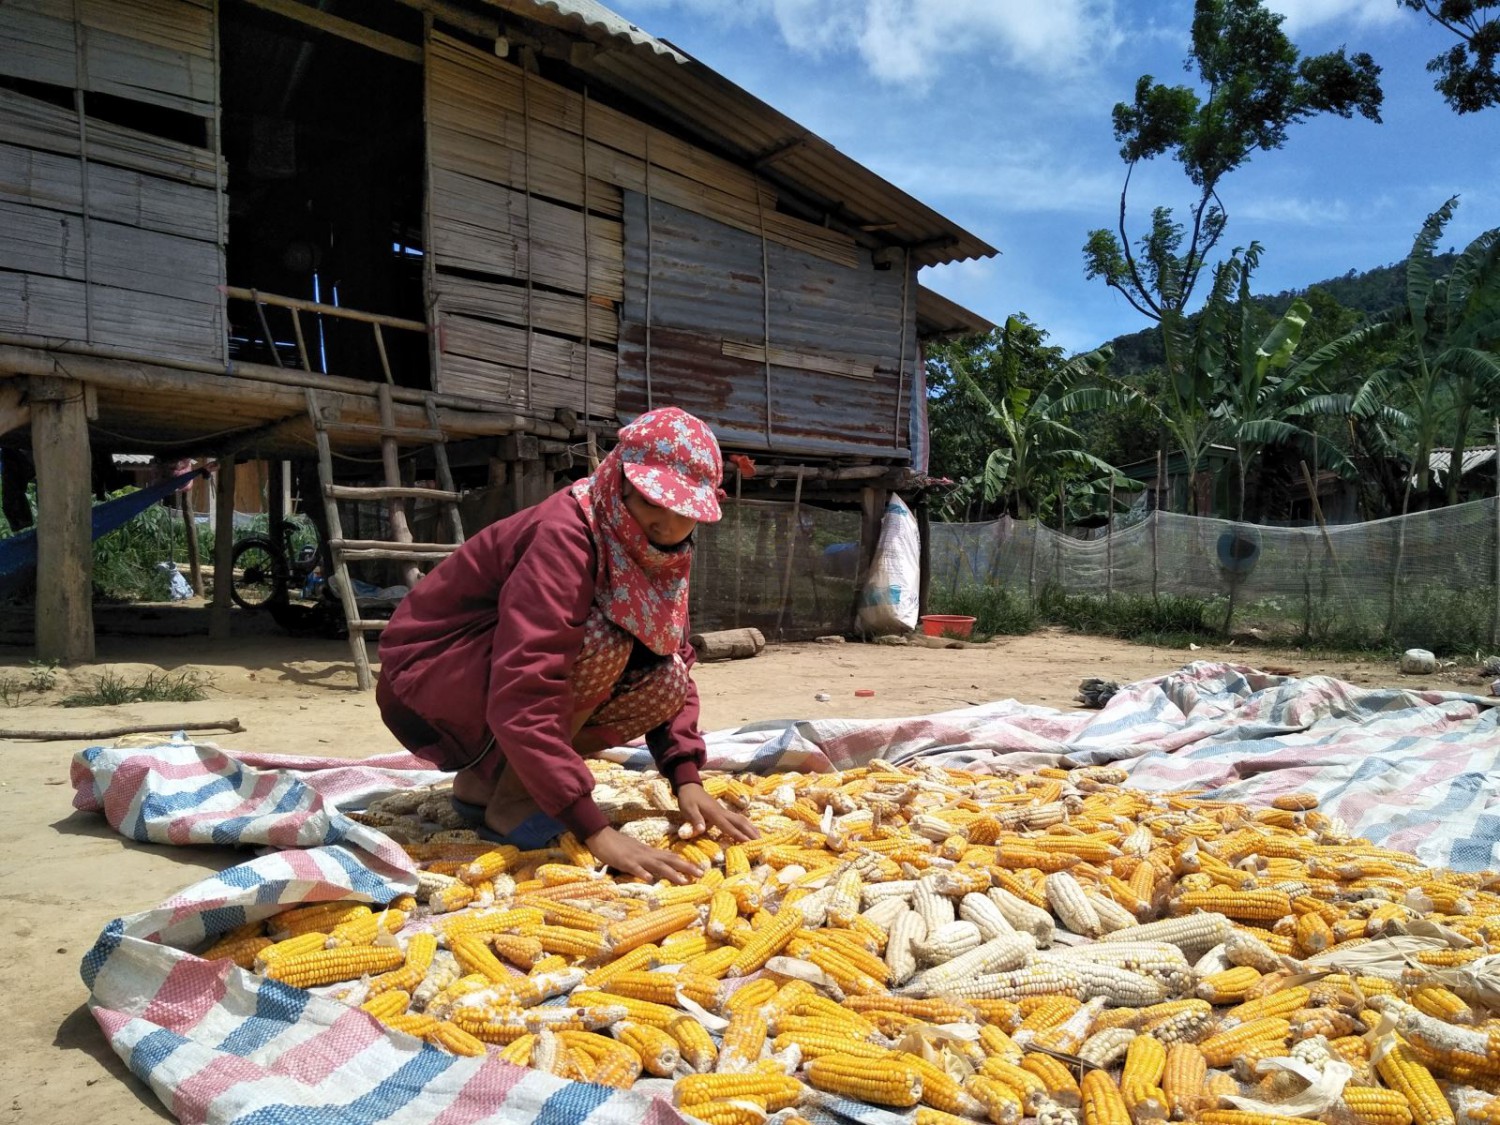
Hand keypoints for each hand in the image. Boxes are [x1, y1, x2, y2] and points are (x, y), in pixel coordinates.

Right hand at [585, 825, 702, 884]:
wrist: (601, 835)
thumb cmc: (618, 845)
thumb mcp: (636, 852)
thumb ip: (648, 860)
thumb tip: (660, 868)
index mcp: (649, 852)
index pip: (671, 857)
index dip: (685, 863)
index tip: (700, 869)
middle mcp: (647, 854)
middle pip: (669, 860)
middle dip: (686, 867)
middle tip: (701, 874)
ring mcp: (636, 857)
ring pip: (657, 865)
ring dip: (671, 873)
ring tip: (684, 881)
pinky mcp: (624, 861)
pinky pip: (635, 868)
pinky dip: (643, 873)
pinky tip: (650, 880)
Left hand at [676, 783, 758, 841]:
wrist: (690, 787)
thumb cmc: (688, 799)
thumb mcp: (688, 809)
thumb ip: (695, 820)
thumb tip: (701, 830)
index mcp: (714, 814)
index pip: (728, 826)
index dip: (738, 835)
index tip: (748, 843)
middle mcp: (723, 812)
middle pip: (740, 822)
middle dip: (750, 832)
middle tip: (761, 842)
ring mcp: (724, 811)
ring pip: (741, 819)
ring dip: (751, 828)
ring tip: (759, 838)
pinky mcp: (724, 812)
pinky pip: (737, 819)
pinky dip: (746, 825)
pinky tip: (749, 830)